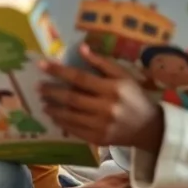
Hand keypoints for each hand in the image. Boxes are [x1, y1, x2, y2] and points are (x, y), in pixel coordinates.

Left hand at [38, 44, 163, 152]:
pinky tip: (54, 116)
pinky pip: (75, 130)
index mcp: (113, 88)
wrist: (149, 128)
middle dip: (51, 91)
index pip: (80, 78)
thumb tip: (81, 48)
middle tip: (37, 87)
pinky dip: (62, 123)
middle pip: (72, 98)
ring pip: (70, 116)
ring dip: (53, 108)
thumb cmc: (134, 96)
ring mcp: (102, 125)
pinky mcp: (99, 139)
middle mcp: (106, 108)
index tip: (42, 66)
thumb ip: (101, 62)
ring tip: (42, 102)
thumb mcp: (123, 75)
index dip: (59, 71)